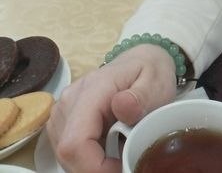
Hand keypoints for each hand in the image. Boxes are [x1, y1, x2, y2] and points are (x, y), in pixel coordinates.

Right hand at [47, 44, 175, 172]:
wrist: (141, 61)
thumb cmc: (150, 72)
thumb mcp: (156, 81)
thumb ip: (140, 96)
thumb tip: (121, 106)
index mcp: (92, 90)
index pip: (75, 142)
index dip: (94, 167)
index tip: (121, 169)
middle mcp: (70, 100)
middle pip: (68, 153)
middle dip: (95, 169)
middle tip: (124, 164)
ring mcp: (63, 111)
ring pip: (66, 156)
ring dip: (91, 164)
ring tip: (118, 152)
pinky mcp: (63, 121)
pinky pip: (69, 151)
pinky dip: (88, 159)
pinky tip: (107, 150)